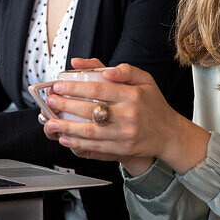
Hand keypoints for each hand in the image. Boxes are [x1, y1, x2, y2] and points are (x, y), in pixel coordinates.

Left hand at [42, 60, 208, 176]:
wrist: (169, 134)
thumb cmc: (153, 104)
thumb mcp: (145, 80)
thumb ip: (123, 70)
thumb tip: (102, 69)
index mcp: (133, 95)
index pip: (98, 89)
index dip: (75, 87)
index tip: (59, 85)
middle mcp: (129, 115)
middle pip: (91, 111)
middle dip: (65, 106)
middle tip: (50, 101)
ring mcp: (125, 135)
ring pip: (90, 132)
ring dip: (67, 127)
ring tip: (51, 122)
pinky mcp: (122, 149)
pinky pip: (95, 147)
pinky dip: (77, 143)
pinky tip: (65, 138)